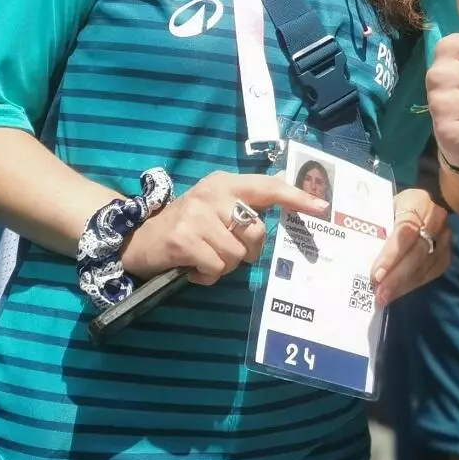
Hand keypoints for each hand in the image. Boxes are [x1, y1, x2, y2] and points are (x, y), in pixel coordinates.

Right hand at [123, 171, 325, 286]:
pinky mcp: (184, 239)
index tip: (321, 207)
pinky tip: (192, 268)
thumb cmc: (185, 225)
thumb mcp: (214, 207)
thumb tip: (280, 208)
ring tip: (204, 258)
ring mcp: (197, 215)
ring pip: (236, 255)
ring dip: (223, 266)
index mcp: (225, 183)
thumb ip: (244, 206)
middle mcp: (212, 194)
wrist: (137, 237)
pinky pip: (215, 267)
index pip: (268, 187)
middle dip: (247, 252)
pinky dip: (206, 276)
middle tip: (226, 252)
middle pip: (256, 232)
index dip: (296, 197)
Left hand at [370, 190, 450, 306]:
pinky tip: (395, 293)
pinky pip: (429, 274)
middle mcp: (436, 219)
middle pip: (417, 252)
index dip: (391, 255)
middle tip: (379, 294)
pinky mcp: (445, 254)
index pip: (405, 231)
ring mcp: (444, 238)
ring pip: (424, 266)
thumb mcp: (381, 206)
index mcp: (418, 201)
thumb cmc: (391, 206)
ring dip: (402, 285)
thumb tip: (343, 240)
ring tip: (383, 298)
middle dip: (396, 276)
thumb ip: (369, 222)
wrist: (416, 205)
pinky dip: (410, 285)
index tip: (376, 274)